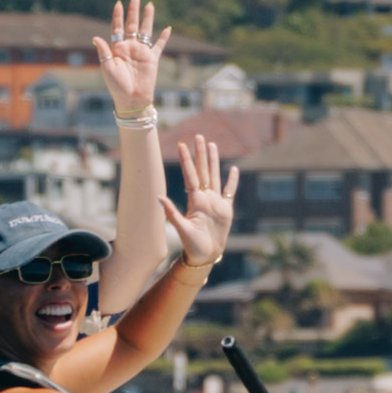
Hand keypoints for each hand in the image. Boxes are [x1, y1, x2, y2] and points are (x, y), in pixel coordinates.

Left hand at [93, 0, 161, 116]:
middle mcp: (129, 47)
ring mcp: (141, 52)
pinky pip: (159, 46)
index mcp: (117, 48)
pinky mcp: (152, 59)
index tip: (118, 3)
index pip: (117, 28)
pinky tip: (168, 28)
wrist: (131, 99)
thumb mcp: (107, 68)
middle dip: (133, 11)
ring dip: (148, 18)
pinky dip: (164, 38)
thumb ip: (104, 51)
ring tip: (150, 4)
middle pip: (132, 25)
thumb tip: (95, 37)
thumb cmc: (117, 86)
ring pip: (146, 31)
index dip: (118, 15)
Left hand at [171, 130, 238, 263]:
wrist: (205, 256)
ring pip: (214, 176)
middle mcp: (205, 198)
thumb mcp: (181, 229)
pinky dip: (232, 181)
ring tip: (212, 145)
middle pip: (203, 171)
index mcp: (195, 201)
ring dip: (213, 161)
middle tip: (198, 136)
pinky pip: (229, 191)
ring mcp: (216, 202)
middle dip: (201, 154)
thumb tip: (159, 197)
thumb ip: (172, 213)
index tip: (181, 145)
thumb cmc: (192, 245)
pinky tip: (232, 169)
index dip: (187, 160)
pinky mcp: (226, 209)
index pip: (190, 176)